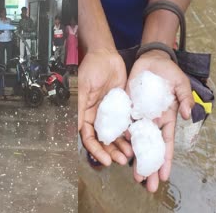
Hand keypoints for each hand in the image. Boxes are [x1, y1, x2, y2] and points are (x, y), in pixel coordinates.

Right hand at [79, 50, 132, 165]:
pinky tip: (137, 140)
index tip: (106, 160)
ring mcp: (110, 113)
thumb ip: (81, 108)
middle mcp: (97, 116)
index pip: (89, 138)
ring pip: (116, 135)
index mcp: (86, 114)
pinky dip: (130, 133)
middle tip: (122, 160)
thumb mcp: (84, 87)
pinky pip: (126, 124)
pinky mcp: (121, 108)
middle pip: (103, 140)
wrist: (106, 56)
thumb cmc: (91, 69)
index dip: (96, 151)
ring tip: (131, 154)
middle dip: (111, 151)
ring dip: (122, 145)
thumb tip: (78, 129)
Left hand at [127, 50, 193, 191]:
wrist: (150, 61)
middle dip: (149, 166)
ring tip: (132, 173)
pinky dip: (120, 139)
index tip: (164, 175)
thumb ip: (184, 98)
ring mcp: (138, 117)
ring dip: (133, 157)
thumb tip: (185, 115)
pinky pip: (122, 126)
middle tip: (146, 184)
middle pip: (149, 147)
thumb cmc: (168, 72)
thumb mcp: (180, 83)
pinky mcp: (126, 109)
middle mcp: (151, 121)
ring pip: (135, 141)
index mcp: (166, 118)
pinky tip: (117, 152)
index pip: (165, 143)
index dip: (165, 159)